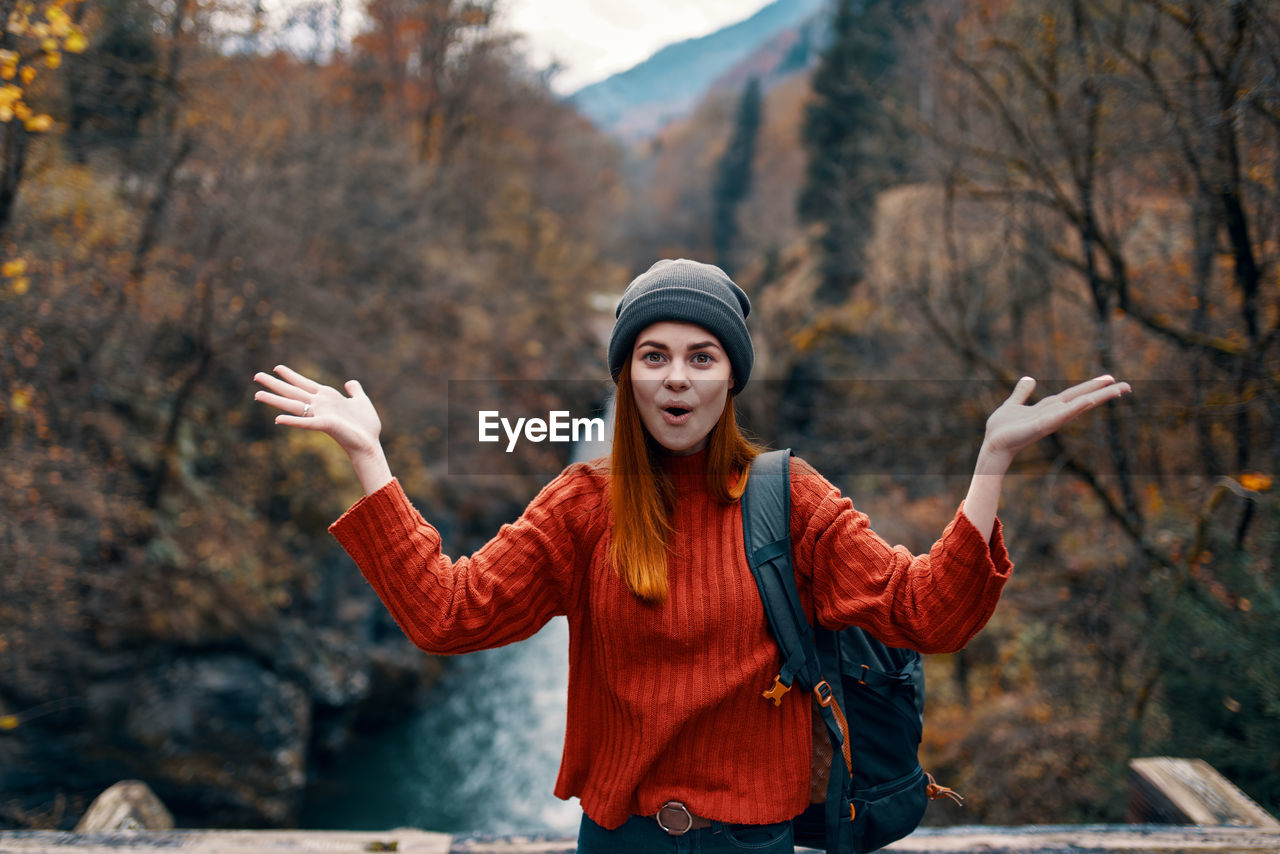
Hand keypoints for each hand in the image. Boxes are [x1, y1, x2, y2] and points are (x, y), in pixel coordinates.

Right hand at [253, 364, 381, 457]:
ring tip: (257, 394)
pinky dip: (293, 421)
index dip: (291, 376)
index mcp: (327, 397)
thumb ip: (355, 391)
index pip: (304, 384)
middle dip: (275, 384)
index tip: (277, 367)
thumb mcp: (361, 401)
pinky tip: (278, 419)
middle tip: (256, 376)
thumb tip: (350, 382)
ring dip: (275, 400)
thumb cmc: (366, 426)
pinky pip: (306, 423)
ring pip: (293, 405)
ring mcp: (320, 415)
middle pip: (293, 392)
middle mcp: (320, 405)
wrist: (369, 444)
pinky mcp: (325, 425)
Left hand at [980, 375, 1131, 470]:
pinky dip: (1075, 408)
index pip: (1075, 394)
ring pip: (1078, 406)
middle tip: (1127, 386)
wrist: (993, 444)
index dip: (1091, 386)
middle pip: (1082, 399)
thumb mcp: (1013, 404)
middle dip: (1103, 392)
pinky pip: (1061, 416)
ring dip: (1096, 397)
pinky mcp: (1042, 426)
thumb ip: (1021, 393)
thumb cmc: (1003, 428)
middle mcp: (1054, 414)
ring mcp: (1050, 420)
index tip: (1110, 378)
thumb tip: (1029, 379)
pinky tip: (1088, 401)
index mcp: (1049, 408)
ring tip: (1116, 389)